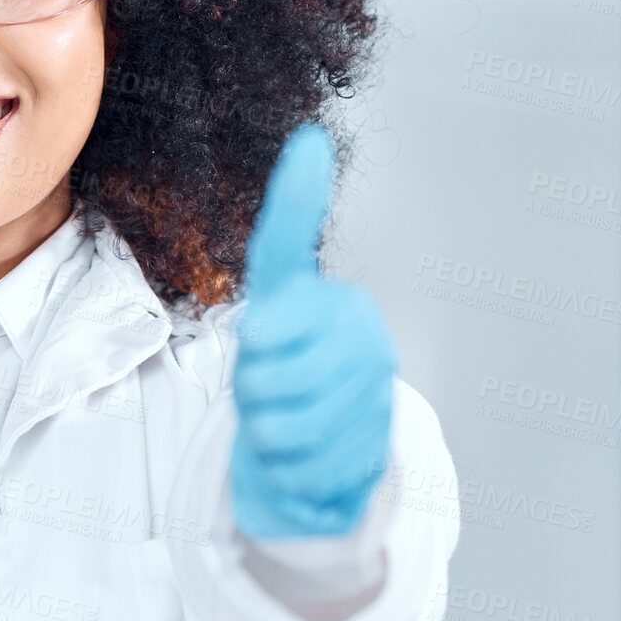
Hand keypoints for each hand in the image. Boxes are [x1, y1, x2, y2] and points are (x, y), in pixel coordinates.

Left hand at [230, 124, 396, 538]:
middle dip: (248, 394)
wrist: (328, 450)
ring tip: (284, 424)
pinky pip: (300, 471)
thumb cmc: (283, 371)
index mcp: (320, 298)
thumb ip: (278, 253)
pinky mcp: (372, 449)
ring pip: (277, 426)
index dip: (289, 226)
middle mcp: (355, 335)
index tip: (303, 155)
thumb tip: (312, 144)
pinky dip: (290, 477)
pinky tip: (308, 460)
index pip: (291, 252)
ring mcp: (369, 391)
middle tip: (265, 394)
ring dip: (266, 438)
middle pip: (260, 372)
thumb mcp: (265, 320)